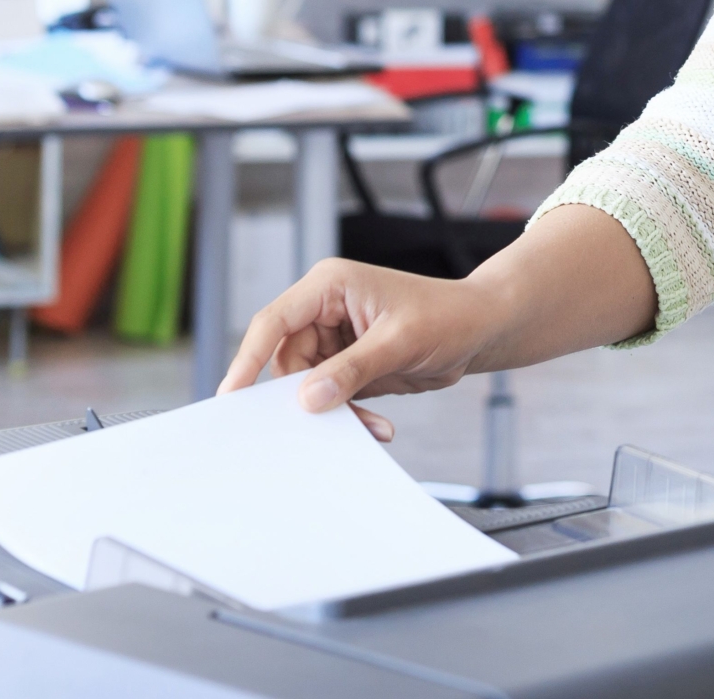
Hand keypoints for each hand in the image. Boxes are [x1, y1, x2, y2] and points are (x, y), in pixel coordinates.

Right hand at [219, 258, 489, 440]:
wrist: (481, 328)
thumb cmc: (448, 316)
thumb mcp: (399, 342)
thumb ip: (352, 370)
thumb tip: (306, 398)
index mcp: (329, 286)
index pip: (273, 322)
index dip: (247, 359)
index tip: (232, 396)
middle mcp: (324, 310)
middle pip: (286, 363)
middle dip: (306, 397)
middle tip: (328, 424)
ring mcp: (335, 339)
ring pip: (307, 386)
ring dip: (332, 411)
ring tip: (370, 425)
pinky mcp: (348, 365)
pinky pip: (330, 397)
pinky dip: (348, 414)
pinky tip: (376, 425)